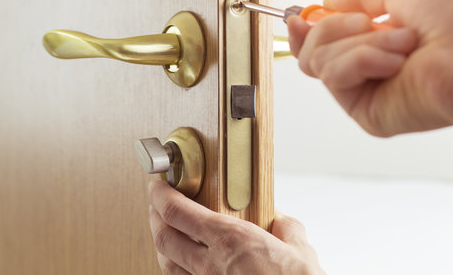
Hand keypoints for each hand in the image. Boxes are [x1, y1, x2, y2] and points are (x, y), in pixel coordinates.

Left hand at [148, 180, 324, 274]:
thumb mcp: (299, 248)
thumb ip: (286, 228)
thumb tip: (280, 221)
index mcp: (230, 240)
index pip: (177, 211)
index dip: (160, 195)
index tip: (158, 186)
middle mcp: (210, 265)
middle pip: (163, 236)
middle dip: (154, 215)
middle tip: (156, 204)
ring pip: (166, 263)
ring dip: (160, 242)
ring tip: (165, 230)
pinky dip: (174, 268)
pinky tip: (179, 264)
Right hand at [288, 0, 452, 135]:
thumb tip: (328, 1)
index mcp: (374, 38)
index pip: (323, 41)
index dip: (305, 28)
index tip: (297, 18)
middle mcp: (366, 65)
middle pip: (310, 51)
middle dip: (334, 28)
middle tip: (368, 23)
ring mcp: (364, 89)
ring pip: (319, 61)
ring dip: (360, 43)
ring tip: (401, 45)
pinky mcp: (363, 110)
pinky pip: (333, 77)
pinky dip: (361, 59)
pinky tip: (393, 63)